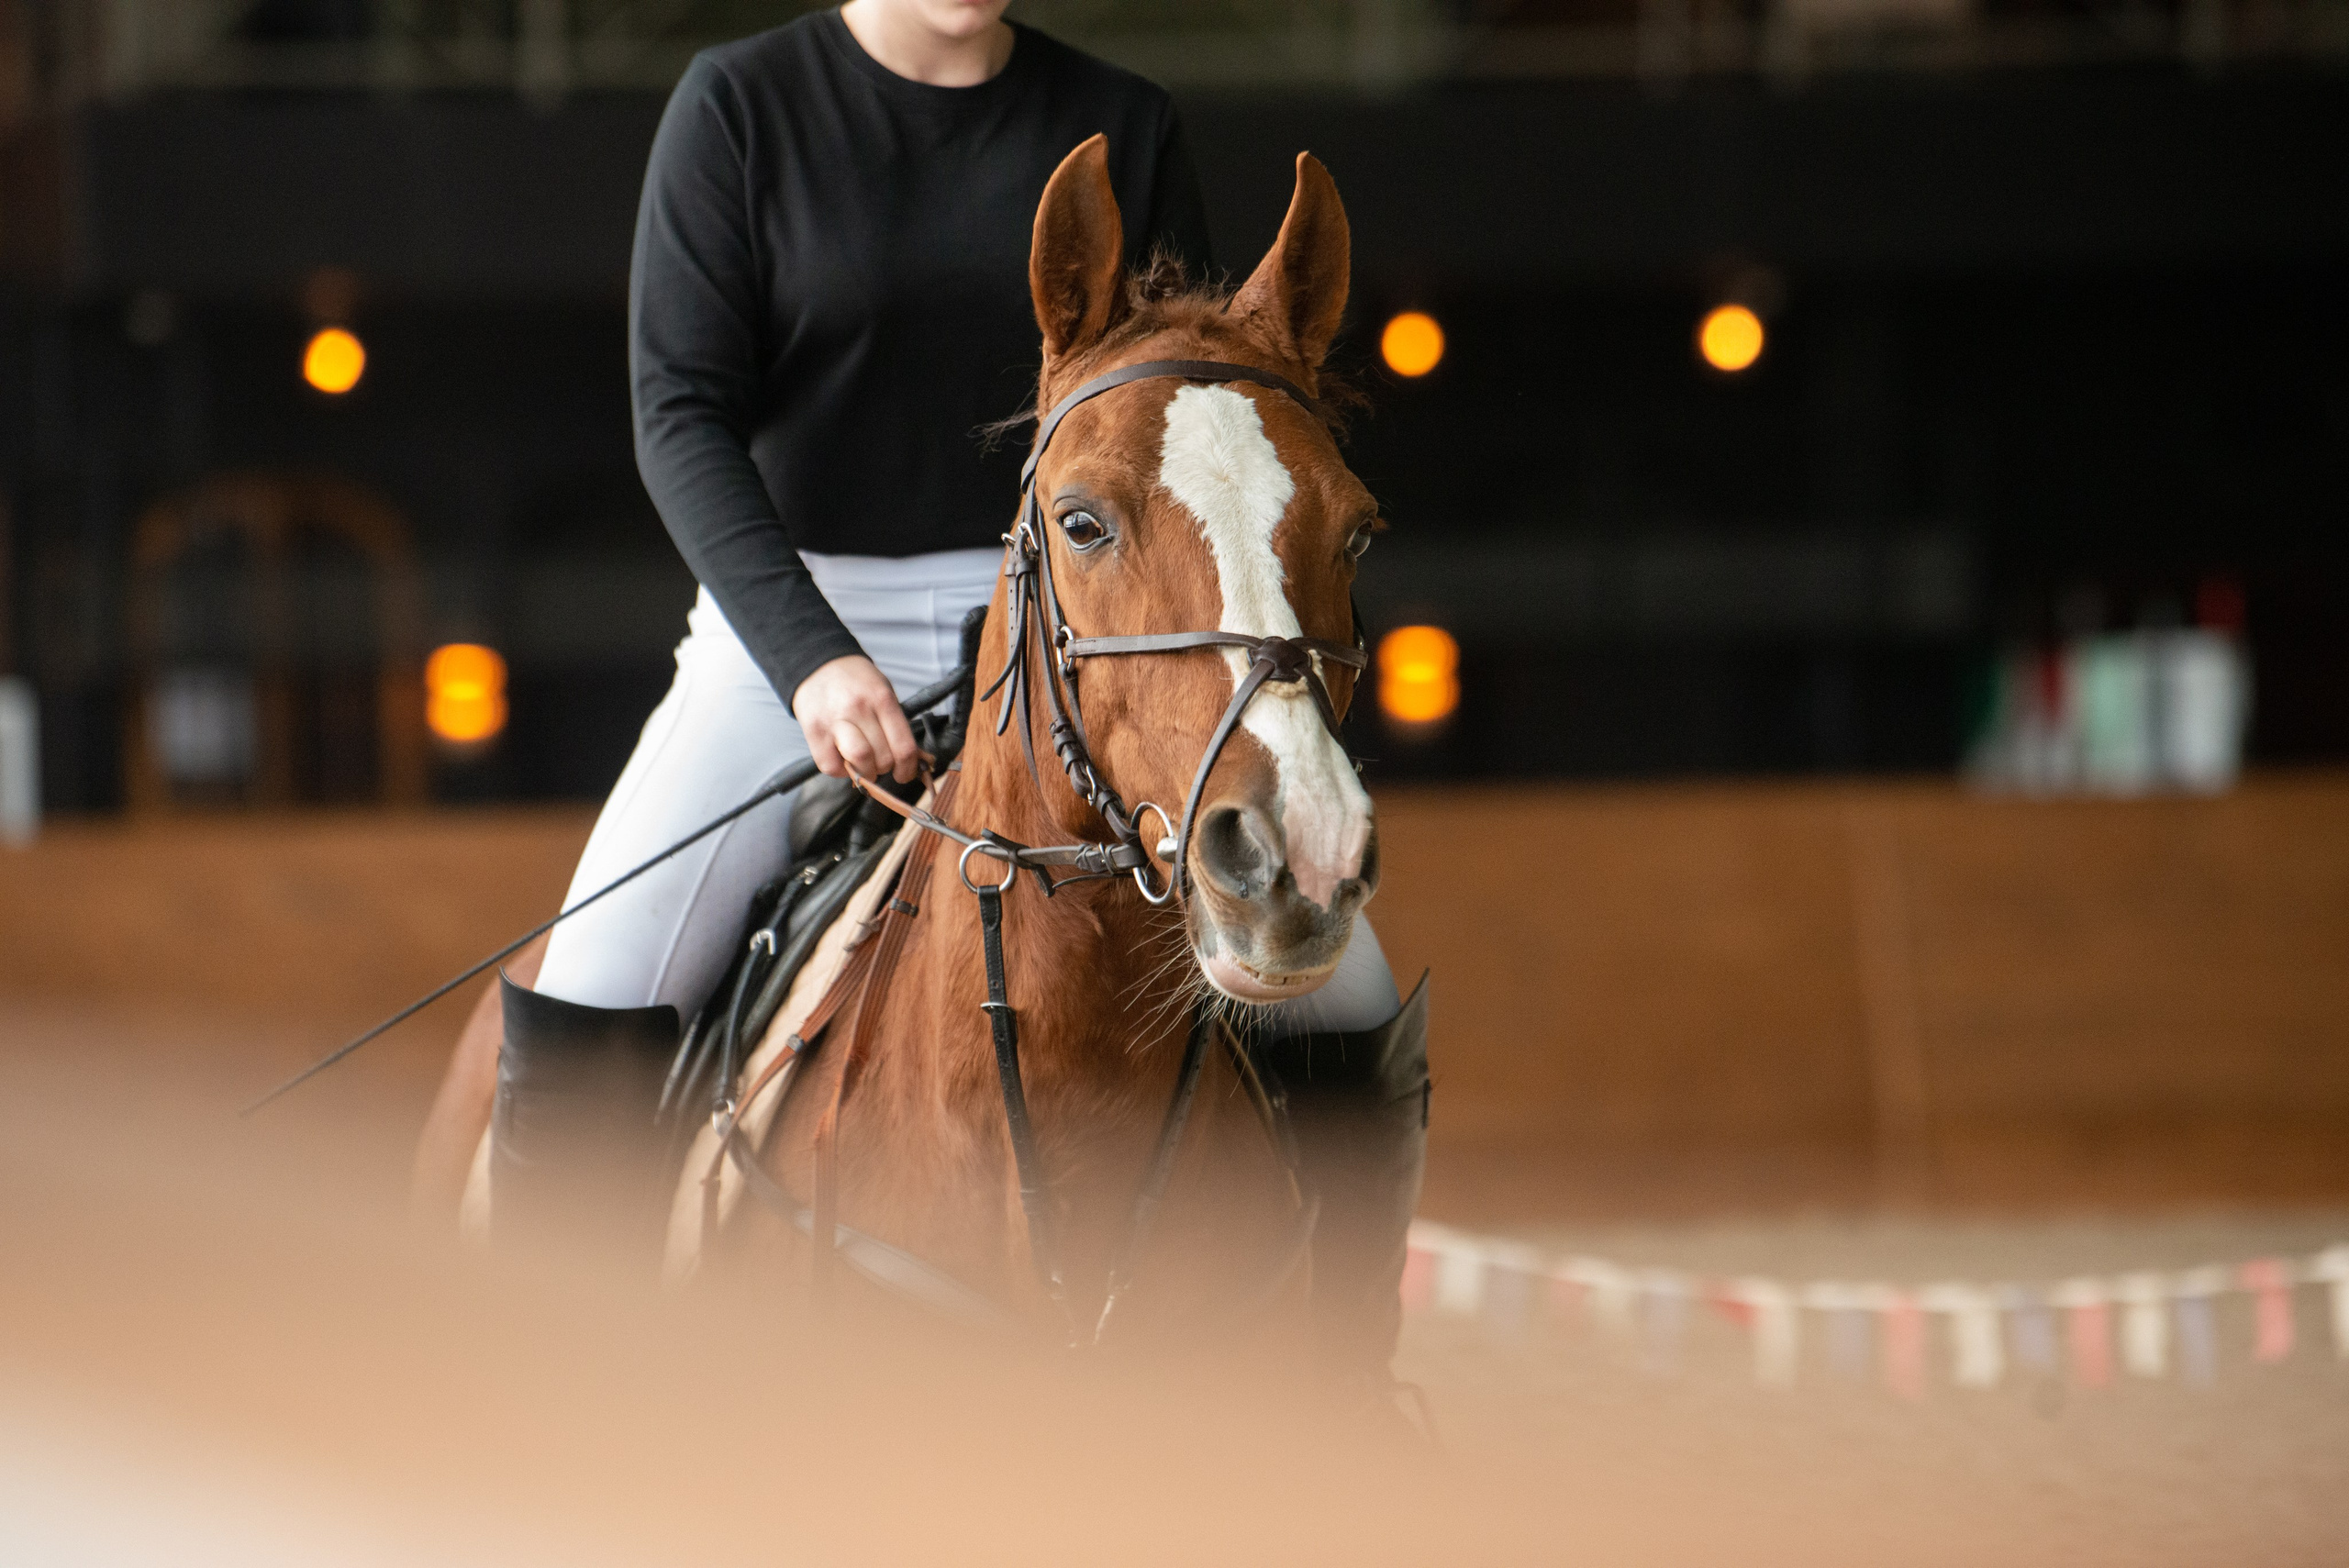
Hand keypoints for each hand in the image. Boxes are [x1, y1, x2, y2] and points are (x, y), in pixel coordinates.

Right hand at [792, 654, 918, 783]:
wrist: (817, 665)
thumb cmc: (855, 682)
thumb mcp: (884, 692)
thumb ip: (896, 724)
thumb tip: (911, 759)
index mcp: (882, 699)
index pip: (904, 747)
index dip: (907, 769)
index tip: (904, 774)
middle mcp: (859, 709)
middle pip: (882, 759)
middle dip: (884, 768)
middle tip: (879, 761)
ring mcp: (834, 721)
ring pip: (859, 763)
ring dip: (865, 773)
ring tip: (863, 764)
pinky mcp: (814, 732)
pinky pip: (831, 766)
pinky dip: (841, 771)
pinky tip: (843, 759)